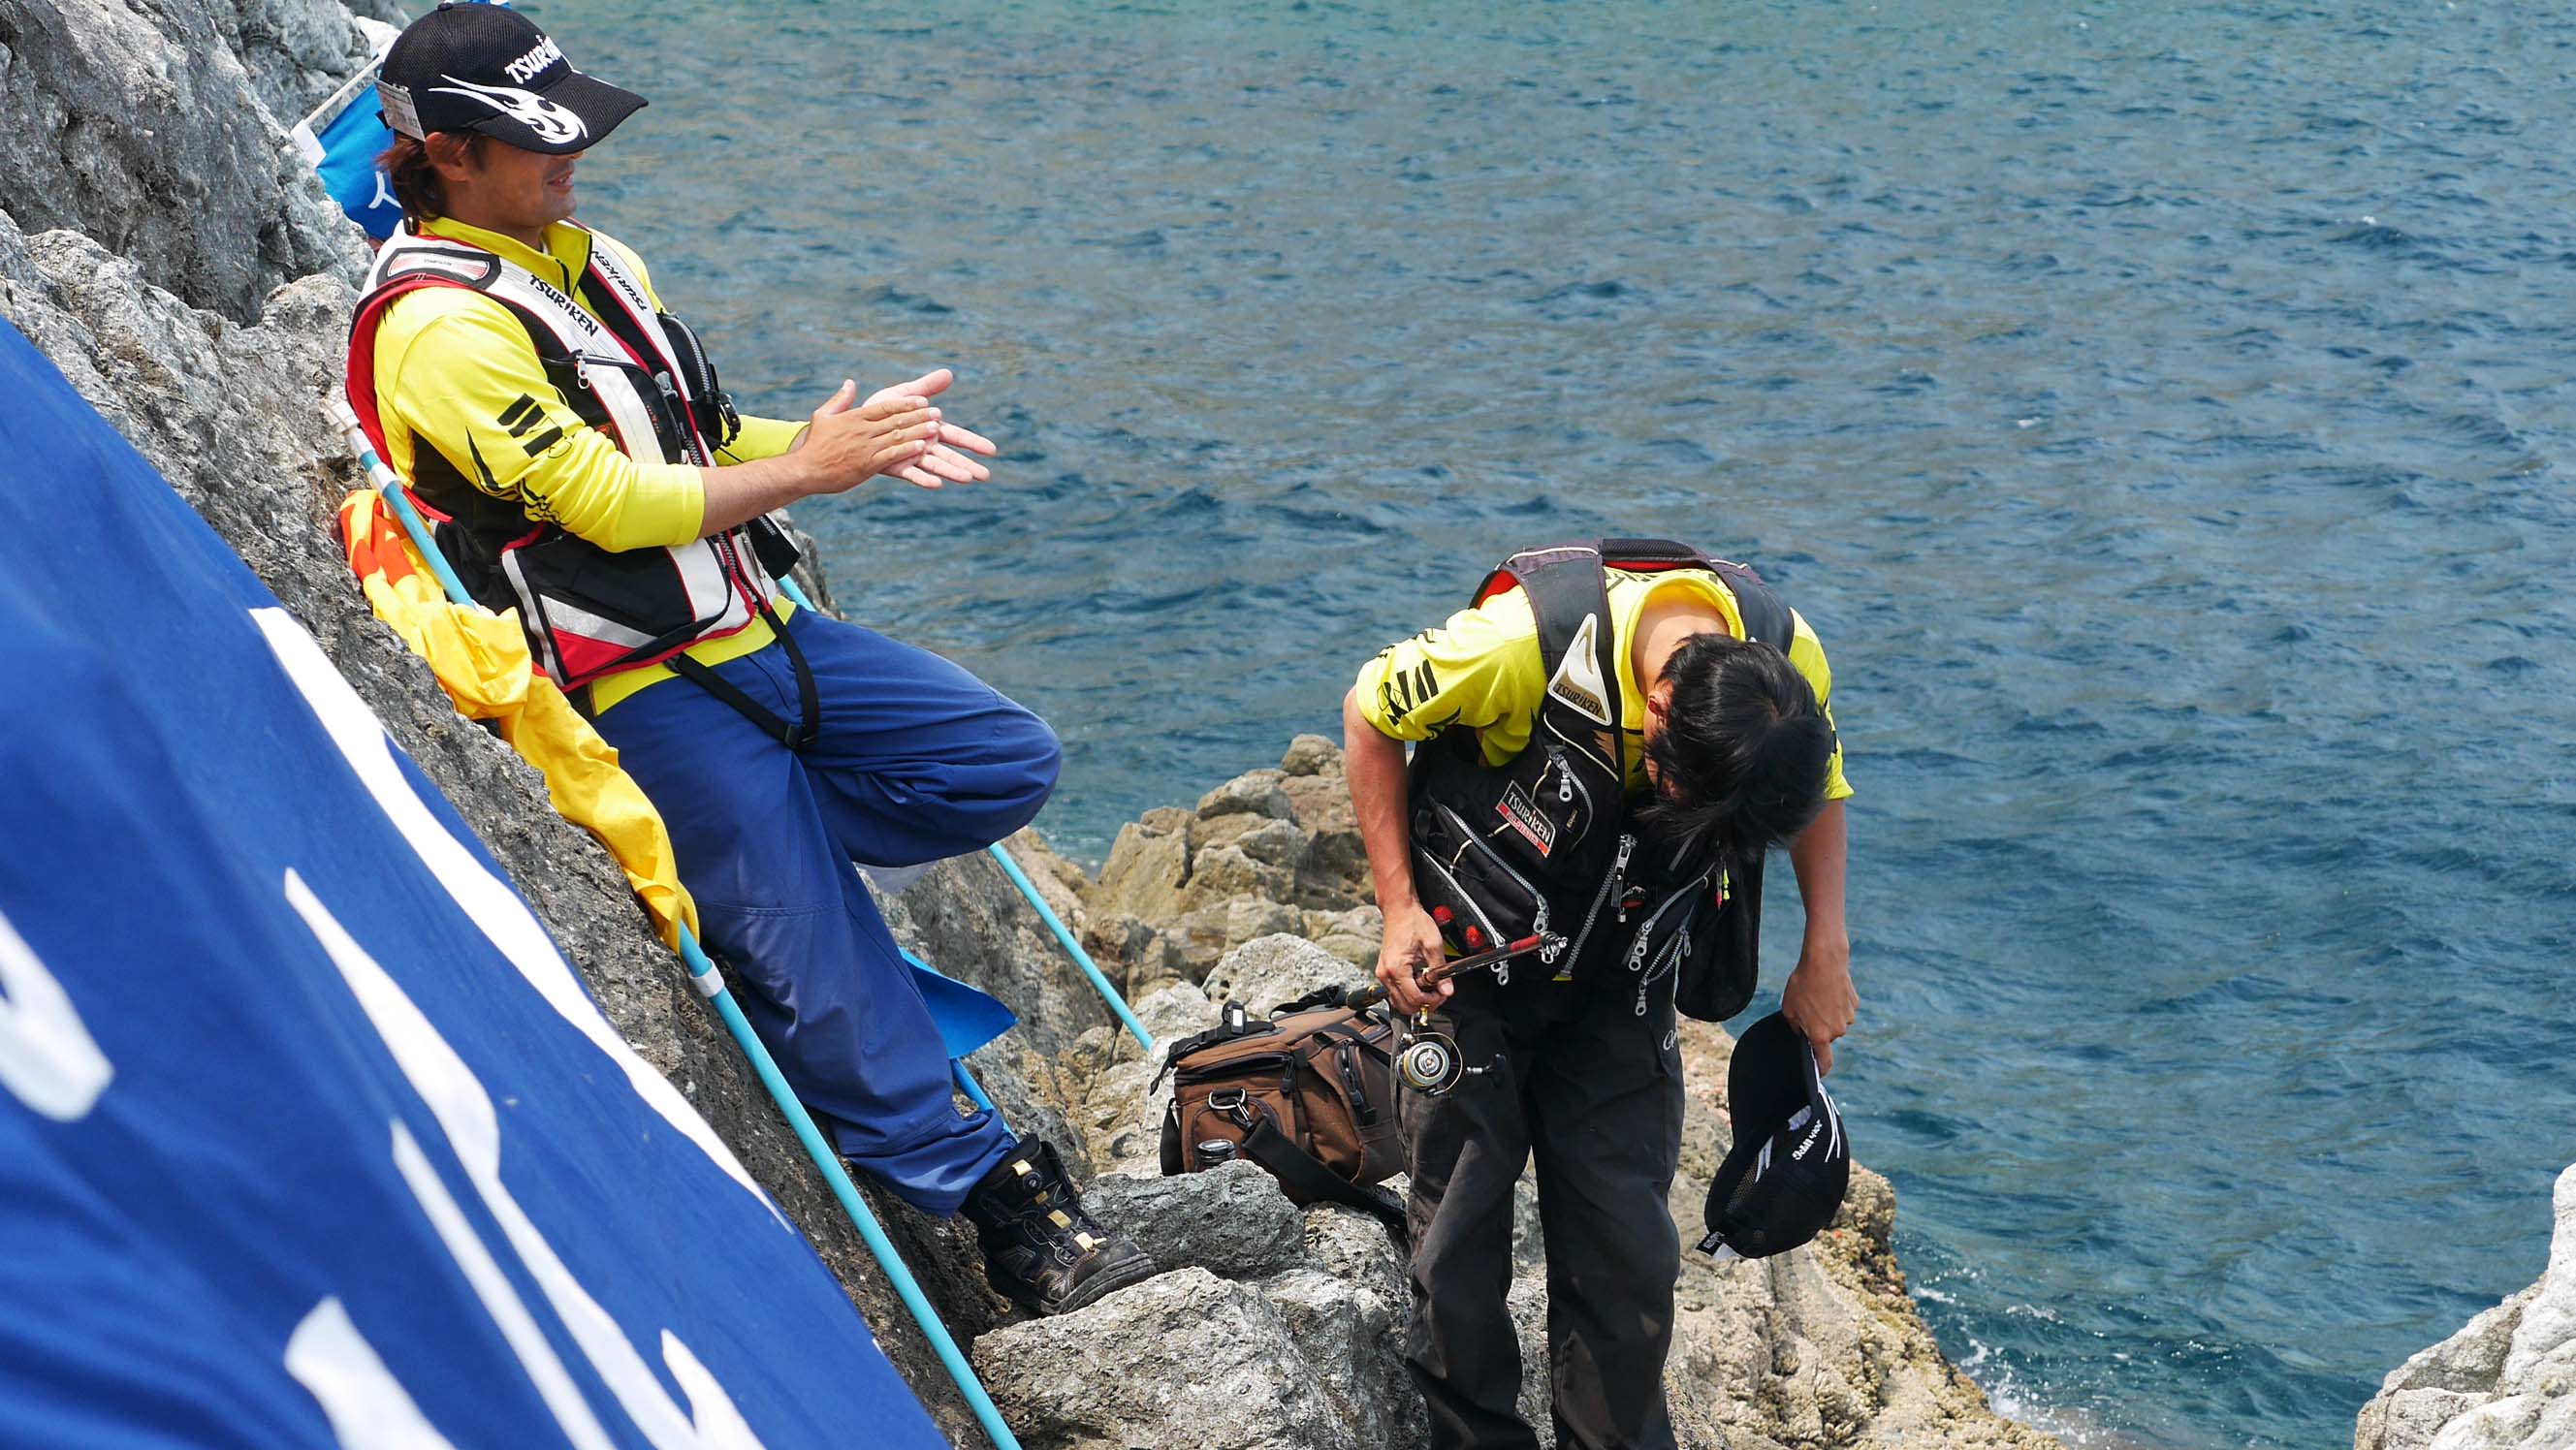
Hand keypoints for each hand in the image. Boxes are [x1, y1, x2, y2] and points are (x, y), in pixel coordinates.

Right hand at [792, 380, 938, 493]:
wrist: (805, 470)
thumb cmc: (814, 444)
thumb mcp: (823, 416)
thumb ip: (840, 399)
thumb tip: (850, 383)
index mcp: (855, 417)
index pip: (885, 407)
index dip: (906, 403)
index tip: (923, 399)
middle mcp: (863, 430)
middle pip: (896, 420)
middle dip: (919, 415)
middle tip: (938, 412)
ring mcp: (866, 447)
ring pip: (897, 436)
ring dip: (919, 431)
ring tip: (937, 427)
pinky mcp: (867, 465)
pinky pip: (892, 455)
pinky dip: (907, 450)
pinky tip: (922, 448)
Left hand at [866, 368, 997, 489]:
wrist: (855, 422)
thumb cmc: (883, 408)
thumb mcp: (906, 394)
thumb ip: (927, 386)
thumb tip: (949, 373)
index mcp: (930, 429)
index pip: (957, 436)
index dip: (973, 443)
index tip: (992, 451)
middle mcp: (925, 446)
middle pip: (951, 456)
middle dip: (968, 465)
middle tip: (986, 476)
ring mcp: (912, 457)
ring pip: (936, 466)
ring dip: (952, 472)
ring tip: (969, 479)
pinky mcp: (896, 465)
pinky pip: (912, 473)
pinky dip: (924, 478)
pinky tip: (937, 485)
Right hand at [1373, 900, 1451, 1015]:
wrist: (1399, 910)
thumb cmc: (1413, 922)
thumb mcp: (1433, 945)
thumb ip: (1441, 971)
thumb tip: (1447, 990)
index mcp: (1397, 968)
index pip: (1414, 999)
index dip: (1432, 1000)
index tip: (1443, 993)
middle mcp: (1386, 974)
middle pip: (1404, 1006)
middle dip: (1424, 1004)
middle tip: (1438, 994)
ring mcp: (1383, 974)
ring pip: (1399, 1002)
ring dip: (1416, 1000)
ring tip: (1430, 988)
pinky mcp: (1384, 972)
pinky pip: (1396, 992)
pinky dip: (1409, 993)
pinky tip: (1420, 982)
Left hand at [1778, 936, 1855, 1074]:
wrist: (1824, 961)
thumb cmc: (1802, 985)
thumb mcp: (1789, 1009)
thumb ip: (1795, 1027)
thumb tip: (1801, 1033)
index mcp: (1820, 1035)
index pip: (1824, 1062)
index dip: (1821, 1070)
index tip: (1818, 1074)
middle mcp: (1837, 1030)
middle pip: (1827, 1037)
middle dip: (1818, 1028)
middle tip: (1807, 1010)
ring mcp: (1848, 1017)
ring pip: (1836, 1022)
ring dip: (1827, 1014)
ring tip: (1817, 995)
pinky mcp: (1854, 1004)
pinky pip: (1843, 1009)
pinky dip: (1836, 1003)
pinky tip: (1827, 989)